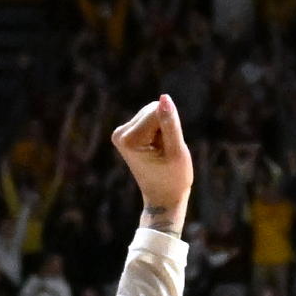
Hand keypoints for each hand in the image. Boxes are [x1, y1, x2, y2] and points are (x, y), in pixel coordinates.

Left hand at [111, 94, 191, 226]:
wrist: (163, 198)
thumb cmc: (173, 178)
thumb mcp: (176, 150)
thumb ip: (170, 123)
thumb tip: (164, 97)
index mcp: (128, 139)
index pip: (157, 111)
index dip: (171, 128)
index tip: (167, 150)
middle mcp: (119, 134)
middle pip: (153, 109)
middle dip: (166, 127)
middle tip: (165, 151)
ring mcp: (120, 134)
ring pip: (152, 113)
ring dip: (163, 130)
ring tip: (162, 151)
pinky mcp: (125, 134)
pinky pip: (150, 119)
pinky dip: (159, 132)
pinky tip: (157, 149)